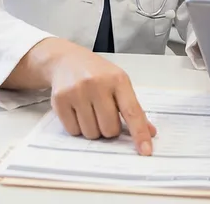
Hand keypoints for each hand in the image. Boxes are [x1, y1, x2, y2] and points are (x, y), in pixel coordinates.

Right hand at [16, 38, 156, 154]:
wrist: (66, 60)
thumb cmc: (96, 73)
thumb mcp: (118, 82)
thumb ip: (133, 107)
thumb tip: (149, 132)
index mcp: (117, 79)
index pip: (132, 111)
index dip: (139, 133)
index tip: (146, 150)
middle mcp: (97, 84)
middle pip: (110, 129)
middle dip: (108, 128)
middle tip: (103, 113)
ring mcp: (77, 91)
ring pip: (91, 133)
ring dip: (93, 128)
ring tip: (89, 109)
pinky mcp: (60, 100)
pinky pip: (73, 131)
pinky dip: (77, 127)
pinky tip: (76, 109)